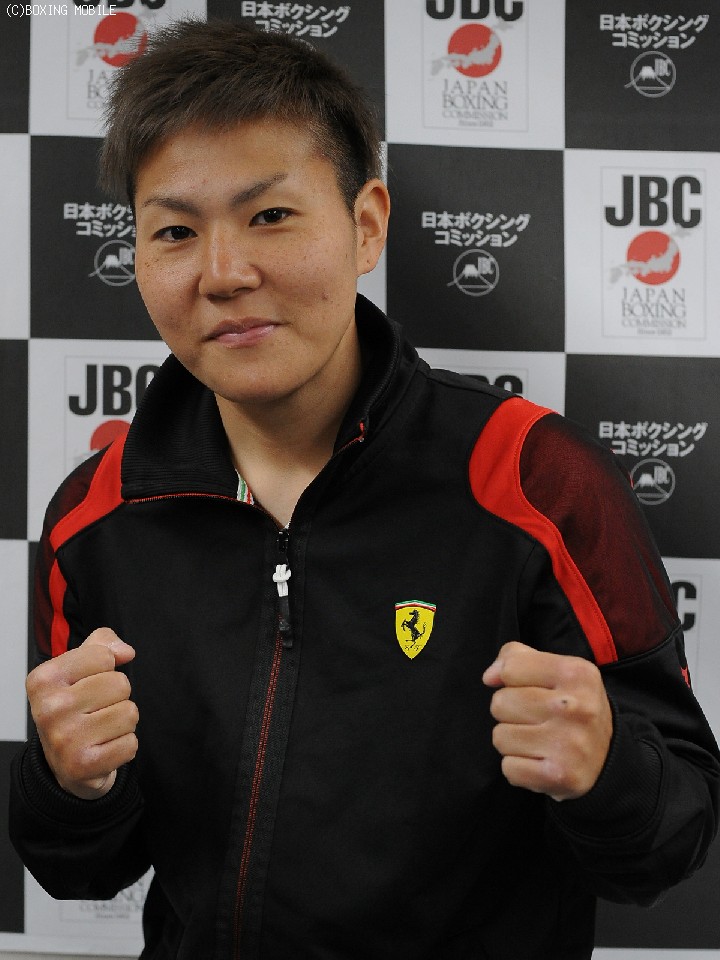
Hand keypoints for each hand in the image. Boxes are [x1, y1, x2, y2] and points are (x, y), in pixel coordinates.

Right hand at [26, 628, 137, 799]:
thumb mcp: (80, 668)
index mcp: (43, 680)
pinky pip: (130, 744)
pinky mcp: (82, 765)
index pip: (104, 656)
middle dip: (117, 697)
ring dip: (123, 722)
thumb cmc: (74, 709)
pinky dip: (124, 746)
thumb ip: (103, 644)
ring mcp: (65, 739)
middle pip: (120, 684)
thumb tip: (126, 652)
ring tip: (101, 729)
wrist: (65, 763)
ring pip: (129, 713)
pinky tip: (103, 748)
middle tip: (96, 711)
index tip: (87, 684)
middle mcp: (49, 709)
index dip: (106, 669)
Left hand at [482, 642, 612, 801]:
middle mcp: (575, 707)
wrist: (608, 758)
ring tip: (537, 740)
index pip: (511, 668)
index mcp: (576, 673)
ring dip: (512, 740)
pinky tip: (539, 761)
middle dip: (510, 711)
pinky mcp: (559, 776)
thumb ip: (517, 658)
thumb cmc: (572, 707)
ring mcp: (568, 744)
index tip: (530, 690)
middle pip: (500, 703)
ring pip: (500, 737)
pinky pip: (508, 768)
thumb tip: (489, 677)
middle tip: (535, 719)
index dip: (512, 680)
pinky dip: (518, 767)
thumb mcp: (556, 671)